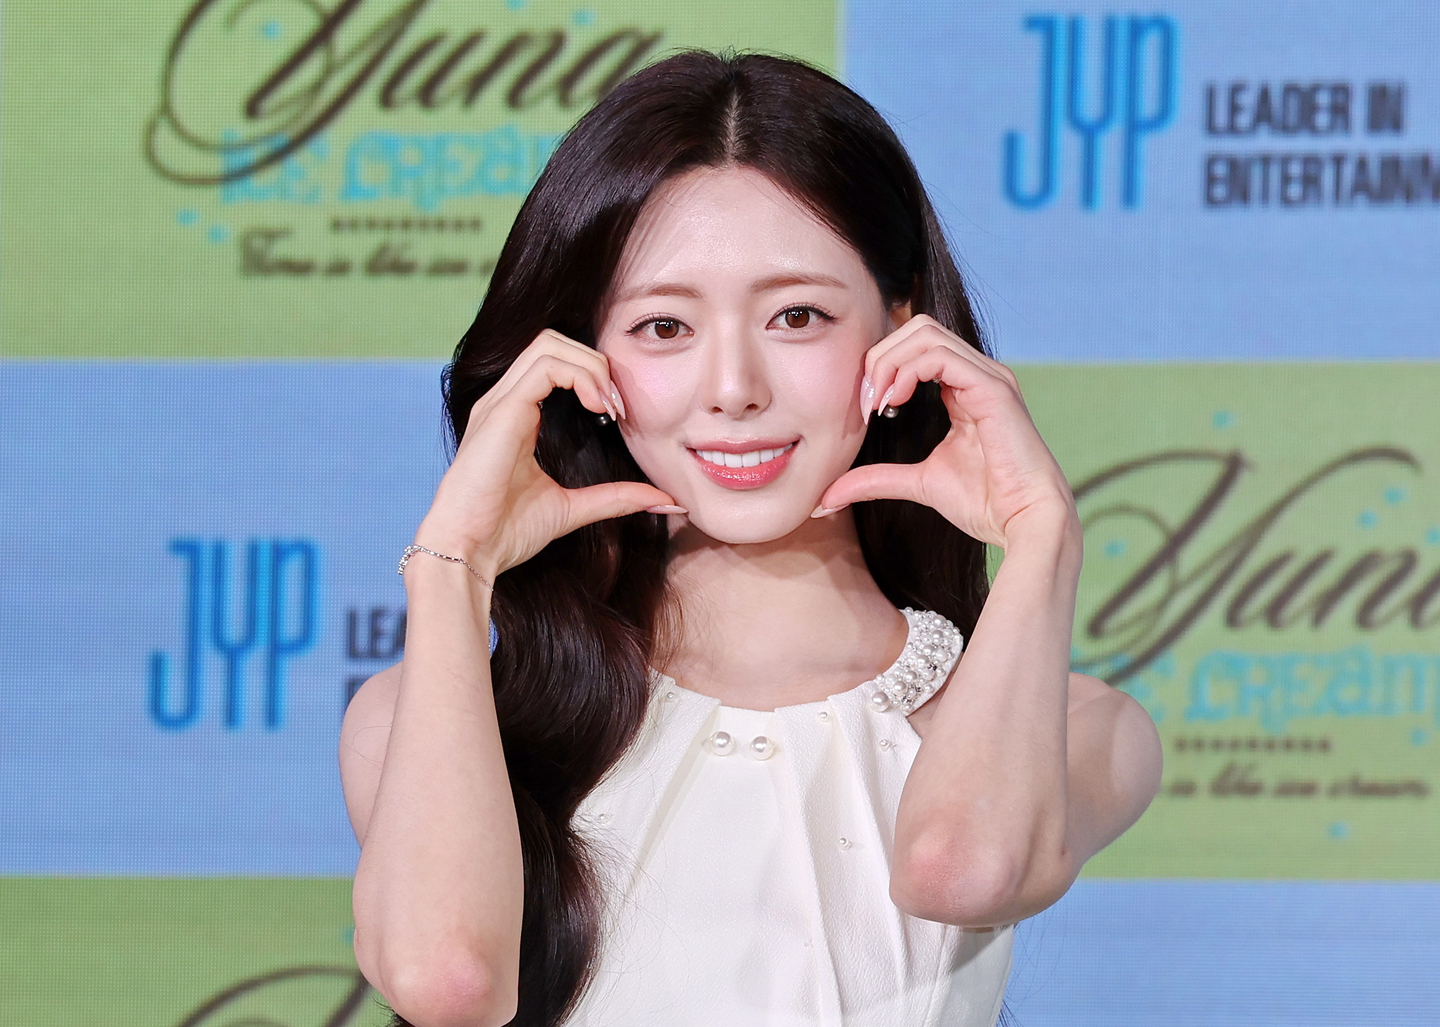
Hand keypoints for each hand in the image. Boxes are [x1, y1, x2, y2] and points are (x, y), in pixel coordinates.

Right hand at [415, 330, 683, 577]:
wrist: (469, 552)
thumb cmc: (504, 532)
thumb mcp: (573, 509)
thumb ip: (616, 498)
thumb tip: (667, 501)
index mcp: (515, 416)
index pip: (556, 363)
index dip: (594, 376)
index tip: (619, 415)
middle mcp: (504, 401)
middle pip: (553, 342)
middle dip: (595, 363)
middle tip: (618, 407)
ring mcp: (498, 402)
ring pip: (549, 344)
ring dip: (591, 367)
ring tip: (609, 406)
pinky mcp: (500, 411)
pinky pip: (545, 366)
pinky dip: (580, 376)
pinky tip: (596, 407)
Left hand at [812, 315, 1074, 549]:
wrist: (1025, 522)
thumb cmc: (986, 503)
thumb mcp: (917, 483)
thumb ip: (875, 479)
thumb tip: (825, 498)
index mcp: (963, 387)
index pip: (914, 346)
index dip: (880, 366)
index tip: (862, 408)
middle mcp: (978, 373)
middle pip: (915, 328)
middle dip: (879, 358)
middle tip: (864, 403)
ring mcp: (988, 376)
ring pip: (925, 333)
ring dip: (888, 362)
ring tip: (877, 403)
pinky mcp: (993, 387)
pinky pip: (941, 355)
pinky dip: (907, 370)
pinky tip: (894, 401)